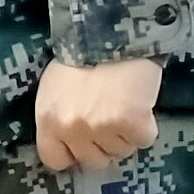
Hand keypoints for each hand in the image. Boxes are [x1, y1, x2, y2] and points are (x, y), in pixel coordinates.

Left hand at [33, 56, 162, 172]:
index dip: (73, 153)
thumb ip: (59, 116)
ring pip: (121, 151)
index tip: (84, 143)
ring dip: (126, 133)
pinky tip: (140, 104)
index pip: (54, 159)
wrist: (113, 32)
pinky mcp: (132, 123)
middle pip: (93, 161)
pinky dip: (146, 126)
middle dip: (104, 144)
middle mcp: (71, 128)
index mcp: (47, 119)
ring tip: (124, 104)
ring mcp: (101, 128)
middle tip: (110, 118)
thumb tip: (72, 141)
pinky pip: (143, 140)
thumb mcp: (54, 88)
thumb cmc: (81, 56)